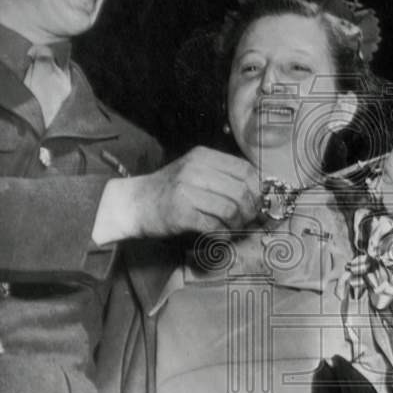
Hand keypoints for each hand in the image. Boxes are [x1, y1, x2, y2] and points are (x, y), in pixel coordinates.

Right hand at [93, 147, 259, 242]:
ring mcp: (186, 190)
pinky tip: (219, 236)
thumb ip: (222, 176)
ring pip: (230, 209)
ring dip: (237, 225)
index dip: (258, 189)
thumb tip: (258, 193)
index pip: (245, 169)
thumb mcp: (194, 171)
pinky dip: (222, 235)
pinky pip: (214, 226)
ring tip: (232, 229)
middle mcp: (195, 169)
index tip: (258, 202)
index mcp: (203, 156)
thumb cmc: (169, 190)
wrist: (134, 203)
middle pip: (241, 191)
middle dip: (250, 210)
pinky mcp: (180, 213)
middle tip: (248, 220)